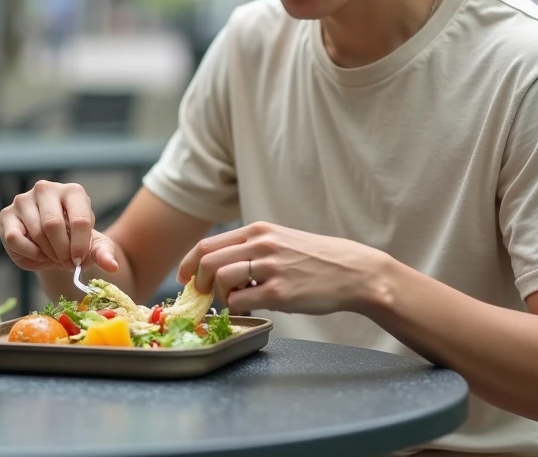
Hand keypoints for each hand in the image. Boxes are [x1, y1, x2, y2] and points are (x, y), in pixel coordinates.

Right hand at [0, 181, 119, 273]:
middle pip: (53, 224)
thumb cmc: (76, 240)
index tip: (78, 261)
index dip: (80, 245)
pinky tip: (37, 252)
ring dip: (47, 253)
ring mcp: (24, 199)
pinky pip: (15, 239)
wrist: (54, 244)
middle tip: (66, 263)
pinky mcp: (6, 214)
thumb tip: (111, 266)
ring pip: (35, 233)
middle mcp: (46, 189)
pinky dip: (28, 253)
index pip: (80, 219)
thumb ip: (104, 254)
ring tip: (54, 256)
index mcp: (73, 192)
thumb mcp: (94, 247)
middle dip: (62, 250)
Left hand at [176, 222, 379, 315]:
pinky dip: (239, 307)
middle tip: (203, 295)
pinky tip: (253, 306)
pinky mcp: (279, 293)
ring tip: (236, 300)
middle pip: (208, 261)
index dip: (189, 263)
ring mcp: (270, 268)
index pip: (208, 244)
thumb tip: (221, 267)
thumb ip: (252, 247)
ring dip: (220, 296)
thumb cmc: (316, 259)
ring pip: (222, 280)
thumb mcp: (281, 240)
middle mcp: (261, 245)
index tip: (184, 277)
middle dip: (198, 282)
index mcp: (259, 231)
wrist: (353, 271)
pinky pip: (242, 301)